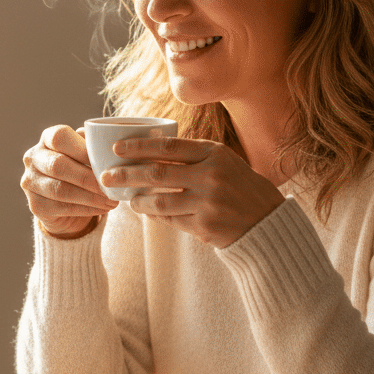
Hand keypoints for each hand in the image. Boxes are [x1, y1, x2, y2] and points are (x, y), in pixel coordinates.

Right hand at [21, 125, 118, 237]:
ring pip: (60, 189)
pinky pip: (62, 207)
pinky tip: (102, 209)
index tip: (106, 161)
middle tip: (111, 185)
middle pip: (57, 165)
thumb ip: (93, 147)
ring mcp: (31, 182)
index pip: (59, 137)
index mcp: (47, 138)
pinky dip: (86, 209)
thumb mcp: (87, 153)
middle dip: (87, 177)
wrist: (65, 200)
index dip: (82, 149)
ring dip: (90, 196)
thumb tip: (107, 149)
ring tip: (111, 200)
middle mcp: (33, 158)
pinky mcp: (36, 205)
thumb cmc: (81, 168)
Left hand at [100, 137, 285, 247]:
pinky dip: (156, 216)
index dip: (138, 147)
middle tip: (106, 176)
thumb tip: (150, 152)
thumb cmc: (240, 187)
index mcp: (214, 153)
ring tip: (127, 199)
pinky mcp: (205, 226)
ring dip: (138, 201)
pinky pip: (170, 220)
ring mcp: (208, 203)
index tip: (117, 148)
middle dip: (126, 175)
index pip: (167, 147)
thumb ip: (193, 156)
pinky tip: (147, 213)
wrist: (266, 222)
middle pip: (156, 174)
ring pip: (159, 202)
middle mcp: (211, 176)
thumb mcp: (224, 162)